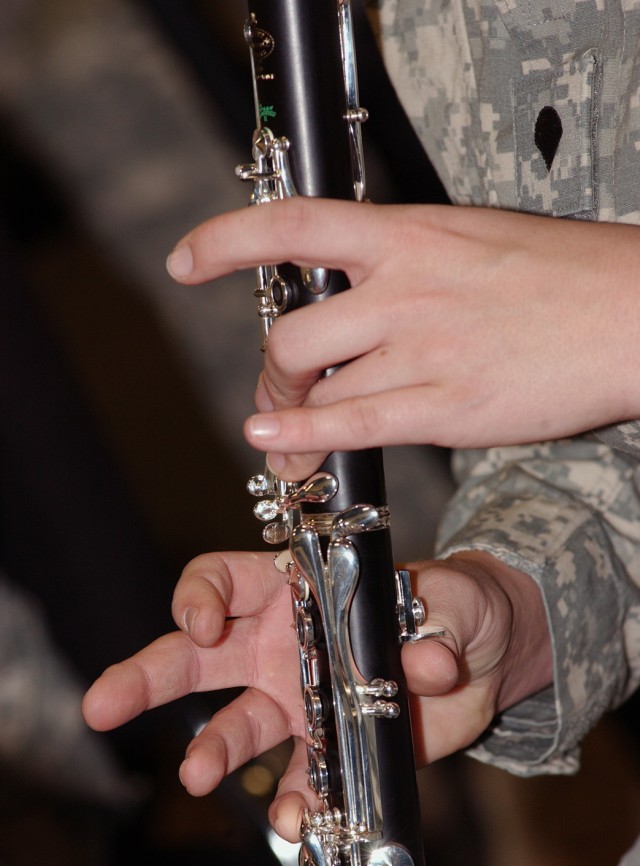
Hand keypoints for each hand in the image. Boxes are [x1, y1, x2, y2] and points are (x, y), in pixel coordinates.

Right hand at [83, 549, 551, 840]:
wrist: (486, 658)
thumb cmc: (458, 603)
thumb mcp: (453, 598)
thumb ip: (437, 623)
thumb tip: (430, 664)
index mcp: (295, 590)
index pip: (221, 580)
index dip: (198, 598)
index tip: (201, 625)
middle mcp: (280, 644)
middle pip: (196, 657)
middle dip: (147, 677)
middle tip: (102, 704)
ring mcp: (299, 699)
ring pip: (236, 725)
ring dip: (213, 750)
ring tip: (196, 775)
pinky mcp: (331, 745)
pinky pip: (299, 777)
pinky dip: (295, 800)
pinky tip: (296, 819)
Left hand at [166, 199, 637, 480]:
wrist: (630, 314)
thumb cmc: (558, 275)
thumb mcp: (469, 239)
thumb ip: (403, 262)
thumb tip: (352, 290)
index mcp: (409, 234)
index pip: (294, 225)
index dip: (227, 241)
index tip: (187, 262)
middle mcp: (404, 288)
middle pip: (291, 333)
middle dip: (271, 372)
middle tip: (277, 391)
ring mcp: (423, 349)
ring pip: (315, 386)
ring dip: (286, 413)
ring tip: (286, 432)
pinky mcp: (447, 406)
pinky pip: (351, 426)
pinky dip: (300, 439)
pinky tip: (272, 445)